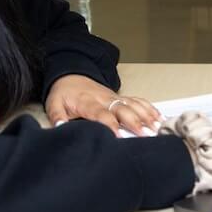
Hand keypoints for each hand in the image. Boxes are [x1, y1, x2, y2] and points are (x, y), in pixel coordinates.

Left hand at [45, 74, 161, 136]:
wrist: (71, 75)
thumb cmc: (64, 93)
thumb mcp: (54, 103)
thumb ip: (57, 116)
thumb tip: (61, 127)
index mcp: (88, 102)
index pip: (101, 114)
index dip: (110, 124)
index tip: (118, 136)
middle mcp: (104, 98)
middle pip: (123, 109)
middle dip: (135, 121)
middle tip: (145, 134)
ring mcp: (114, 97)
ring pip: (133, 104)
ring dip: (146, 115)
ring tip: (157, 127)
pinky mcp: (120, 96)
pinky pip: (137, 100)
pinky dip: (149, 108)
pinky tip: (158, 117)